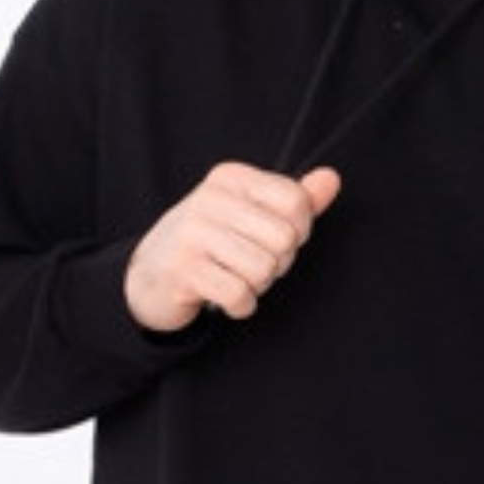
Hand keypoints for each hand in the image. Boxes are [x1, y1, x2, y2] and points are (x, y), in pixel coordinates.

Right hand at [124, 162, 341, 331]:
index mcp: (231, 177)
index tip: (276, 240)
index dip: (300, 231)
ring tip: (237, 278)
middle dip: (279, 262)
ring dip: (258, 285)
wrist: (151, 273)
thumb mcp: (251, 212)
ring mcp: (193, 234)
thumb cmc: (211, 241)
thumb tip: (332, 179)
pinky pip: (239, 294)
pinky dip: (241, 305)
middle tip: (254, 264)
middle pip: (284, 239)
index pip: (296, 202)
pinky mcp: (183, 270)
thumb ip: (295, 199)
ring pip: (264, 269)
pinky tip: (228, 298)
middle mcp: (210, 199)